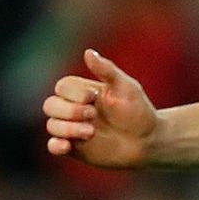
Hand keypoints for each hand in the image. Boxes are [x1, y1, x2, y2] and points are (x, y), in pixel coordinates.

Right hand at [43, 49, 156, 168]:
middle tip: (92, 115)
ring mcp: (72, 129)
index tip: (94, 97)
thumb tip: (88, 52)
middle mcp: (73, 109)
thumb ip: (107, 70)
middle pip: (50, 105)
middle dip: (69, 111)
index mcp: (83, 92)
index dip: (74, 93)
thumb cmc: (138, 111)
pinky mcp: (74, 148)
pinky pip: (53, 146)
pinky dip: (55, 145)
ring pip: (52, 125)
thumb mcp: (126, 87)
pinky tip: (67, 145)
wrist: (148, 140)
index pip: (61, 86)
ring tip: (91, 132)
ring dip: (68, 128)